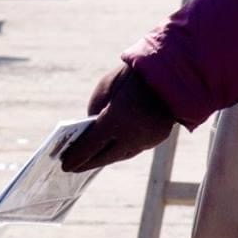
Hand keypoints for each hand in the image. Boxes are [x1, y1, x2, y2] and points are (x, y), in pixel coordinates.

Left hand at [60, 64, 176, 172]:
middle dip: (88, 163)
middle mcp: (132, 135)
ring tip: (90, 160)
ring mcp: (147, 139)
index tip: (64, 165)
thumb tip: (91, 130)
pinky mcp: (157, 139)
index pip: (91, 145)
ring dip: (106, 158)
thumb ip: (96, 110)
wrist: (172, 70)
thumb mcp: (106, 88)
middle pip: (105, 156)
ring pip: (122, 155)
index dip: (76, 156)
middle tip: (72, 167)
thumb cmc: (132, 75)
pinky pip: (135, 148)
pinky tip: (111, 151)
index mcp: (116, 120)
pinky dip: (122, 150)